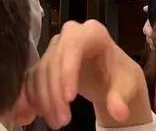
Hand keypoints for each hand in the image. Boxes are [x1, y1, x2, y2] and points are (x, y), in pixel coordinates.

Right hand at [16, 20, 152, 129]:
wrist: (111, 78)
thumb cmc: (120, 76)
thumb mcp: (127, 86)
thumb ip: (121, 98)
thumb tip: (118, 112)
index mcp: (92, 33)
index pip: (74, 46)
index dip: (67, 71)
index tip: (69, 99)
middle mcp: (70, 35)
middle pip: (54, 61)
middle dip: (55, 94)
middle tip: (63, 121)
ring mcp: (55, 47)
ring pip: (40, 72)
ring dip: (43, 100)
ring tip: (55, 123)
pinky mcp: (45, 62)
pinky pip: (32, 78)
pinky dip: (29, 97)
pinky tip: (28, 115)